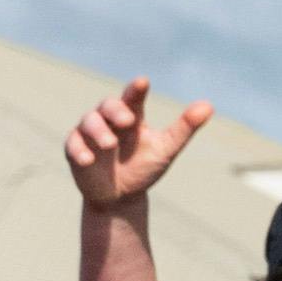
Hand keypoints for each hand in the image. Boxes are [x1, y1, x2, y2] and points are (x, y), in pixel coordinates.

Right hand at [64, 76, 213, 216]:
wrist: (120, 198)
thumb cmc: (144, 168)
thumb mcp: (166, 149)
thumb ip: (184, 127)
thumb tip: (209, 106)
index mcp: (131, 116)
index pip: (133, 98)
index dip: (136, 90)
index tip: (143, 83)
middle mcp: (108, 120)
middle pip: (108, 106)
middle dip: (116, 111)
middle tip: (128, 120)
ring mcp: (89, 134)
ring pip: (89, 122)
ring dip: (98, 131)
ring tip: (110, 144)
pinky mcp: (74, 150)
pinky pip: (72, 144)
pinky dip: (79, 150)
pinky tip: (88, 159)